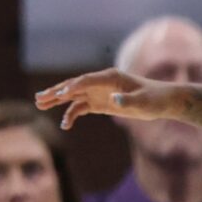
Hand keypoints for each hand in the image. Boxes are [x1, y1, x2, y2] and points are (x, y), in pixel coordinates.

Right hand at [36, 68, 185, 128]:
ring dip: (57, 100)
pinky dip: (72, 114)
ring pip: (73, 95)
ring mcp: (99, 92)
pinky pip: (82, 107)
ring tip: (39, 103)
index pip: (86, 80)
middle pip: (74, 86)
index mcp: (110, 77)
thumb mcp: (143, 102)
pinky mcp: (101, 103)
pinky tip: (65, 124)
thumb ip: (127, 101)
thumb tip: (113, 101)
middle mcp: (101, 82)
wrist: (163, 101)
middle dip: (56, 92)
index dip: (73, 87)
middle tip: (38, 98)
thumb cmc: (154, 98)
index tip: (60, 95)